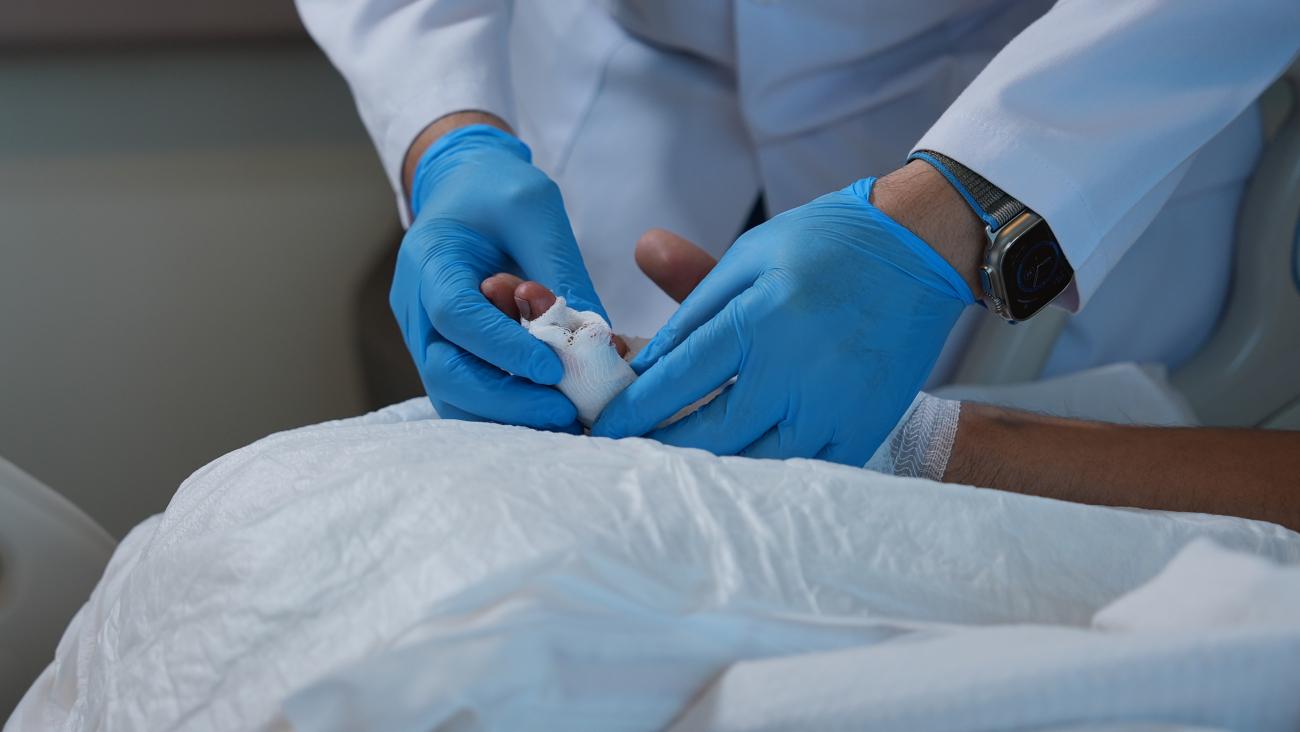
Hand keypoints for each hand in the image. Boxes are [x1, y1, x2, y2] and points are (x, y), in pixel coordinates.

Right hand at [392, 122, 605, 428]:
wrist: (463, 188)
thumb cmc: (499, 190)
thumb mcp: (536, 208)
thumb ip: (560, 268)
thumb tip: (598, 337)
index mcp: (429, 257)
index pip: (455, 316)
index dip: (503, 349)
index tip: (555, 370)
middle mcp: (415, 304)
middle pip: (443, 371)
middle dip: (506, 400)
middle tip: (565, 414)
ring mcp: (423, 334)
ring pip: (449, 394)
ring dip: (505, 415)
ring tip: (563, 420)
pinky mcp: (441, 353)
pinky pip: (462, 395)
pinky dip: (501, 411)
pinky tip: (545, 412)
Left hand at [591, 178, 975, 464]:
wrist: (919, 250)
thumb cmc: (826, 245)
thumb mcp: (751, 254)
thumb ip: (693, 302)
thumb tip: (639, 350)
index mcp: (760, 321)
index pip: (677, 381)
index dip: (633, 410)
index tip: (601, 427)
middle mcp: (795, 374)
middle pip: (708, 435)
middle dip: (658, 449)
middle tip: (624, 455)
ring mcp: (831, 409)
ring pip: (753, 463)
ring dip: (707, 467)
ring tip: (670, 465)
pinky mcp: (860, 429)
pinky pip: (800, 471)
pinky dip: (763, 473)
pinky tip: (734, 468)